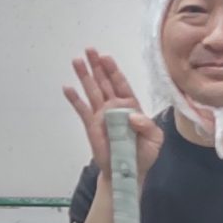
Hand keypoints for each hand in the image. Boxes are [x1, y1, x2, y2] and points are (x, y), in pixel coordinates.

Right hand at [63, 49, 163, 183]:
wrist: (128, 172)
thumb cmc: (143, 154)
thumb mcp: (155, 139)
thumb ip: (147, 126)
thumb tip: (132, 115)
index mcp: (131, 106)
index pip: (121, 83)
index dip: (113, 70)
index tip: (106, 57)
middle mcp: (115, 107)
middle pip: (104, 82)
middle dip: (97, 66)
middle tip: (89, 50)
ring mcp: (101, 115)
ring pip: (92, 91)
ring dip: (84, 76)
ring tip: (76, 61)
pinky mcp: (91, 126)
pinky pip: (82, 110)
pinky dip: (75, 99)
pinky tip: (67, 88)